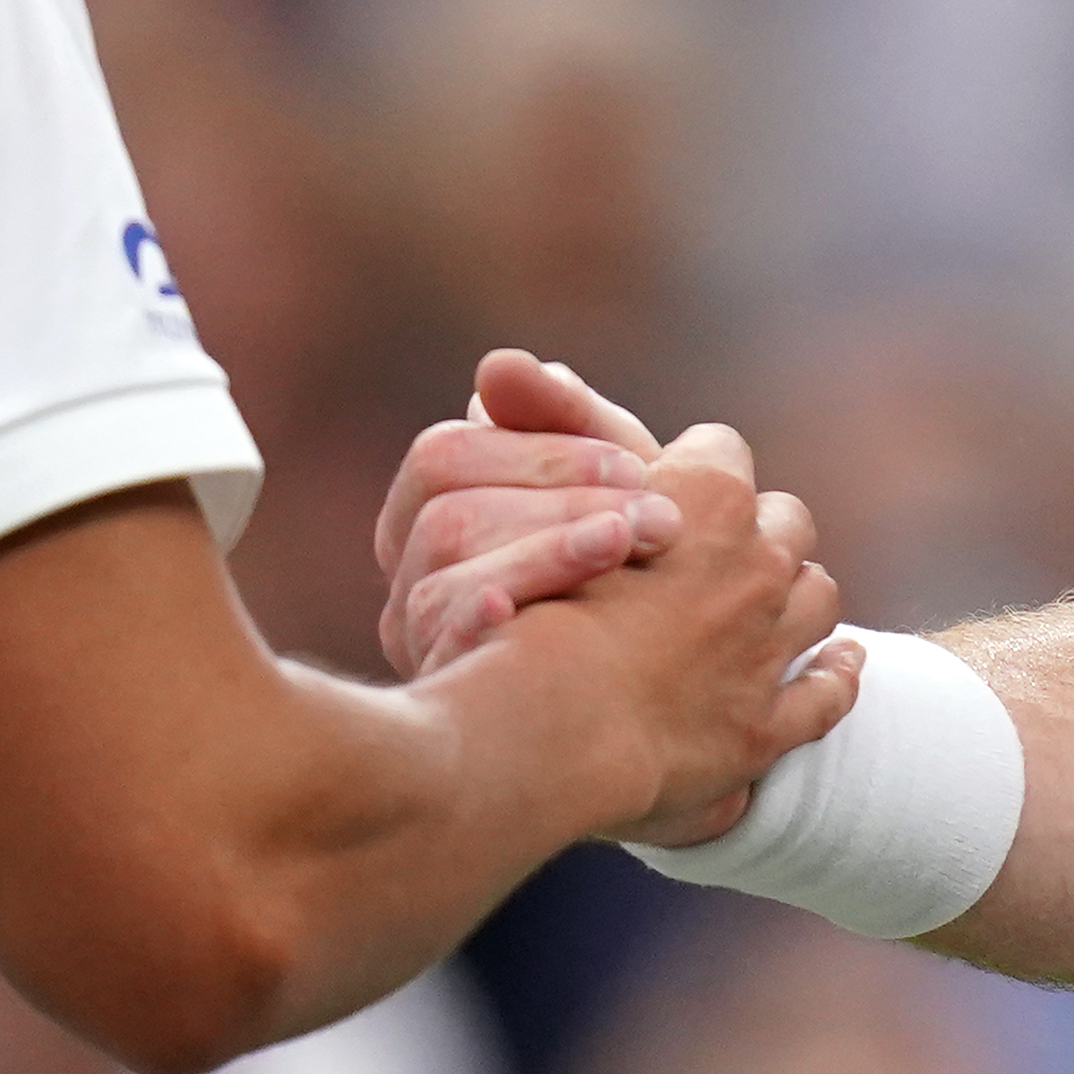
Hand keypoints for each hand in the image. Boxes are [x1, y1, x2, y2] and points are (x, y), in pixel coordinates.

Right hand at [373, 351, 677, 677]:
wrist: (657, 686)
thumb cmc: (626, 560)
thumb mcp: (608, 482)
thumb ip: (565, 419)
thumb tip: (497, 366)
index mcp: (430, 511)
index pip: (446, 457)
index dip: (542, 454)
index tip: (636, 468)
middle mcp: (408, 578)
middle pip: (446, 520)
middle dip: (559, 509)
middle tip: (664, 521)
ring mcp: (419, 644)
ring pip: (440, 587)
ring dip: (546, 558)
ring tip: (631, 550)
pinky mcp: (446, 708)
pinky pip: (448, 662)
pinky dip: (485, 630)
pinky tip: (532, 615)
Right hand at [516, 418, 856, 845]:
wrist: (545, 731)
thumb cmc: (530, 609)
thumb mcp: (541, 497)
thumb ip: (548, 428)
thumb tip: (502, 371)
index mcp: (710, 498)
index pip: (722, 448)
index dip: (694, 467)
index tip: (666, 488)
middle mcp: (758, 565)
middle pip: (787, 520)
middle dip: (758, 530)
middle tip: (718, 553)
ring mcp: (769, 648)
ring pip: (818, 597)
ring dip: (796, 594)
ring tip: (770, 605)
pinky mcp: (766, 726)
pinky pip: (827, 692)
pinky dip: (837, 674)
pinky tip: (842, 663)